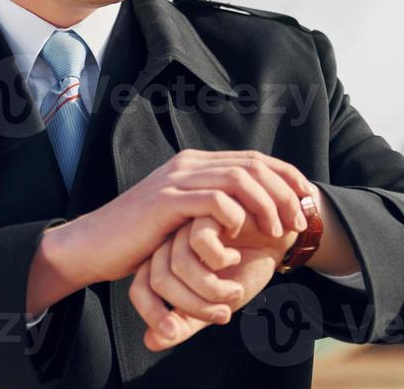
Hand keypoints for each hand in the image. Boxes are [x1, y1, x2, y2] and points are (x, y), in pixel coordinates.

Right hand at [27, 149, 313, 315]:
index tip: (308, 203)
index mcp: (196, 165)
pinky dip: (236, 215)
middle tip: (299, 222)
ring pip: (238, 179)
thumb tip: (252, 215)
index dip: (287, 177)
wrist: (95, 245)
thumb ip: (211, 208)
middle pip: (253, 165)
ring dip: (266, 205)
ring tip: (278, 232)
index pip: (255, 160)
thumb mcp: (183, 218)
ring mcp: (177, 180)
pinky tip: (244, 235)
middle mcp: (189, 165)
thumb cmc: (141, 239)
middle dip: (284, 192)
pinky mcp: (166, 202)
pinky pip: (213, 200)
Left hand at [130, 215, 298, 351]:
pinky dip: (222, 260)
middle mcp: (170, 242)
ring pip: (180, 265)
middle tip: (223, 314)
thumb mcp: (216, 303)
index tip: (175, 331)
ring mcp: (186, 223)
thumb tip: (151, 341)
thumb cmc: (248, 266)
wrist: (279, 237)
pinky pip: (200, 242)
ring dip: (214, 290)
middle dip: (194, 307)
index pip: (140, 289)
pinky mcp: (205, 206)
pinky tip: (236, 254)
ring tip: (236, 289)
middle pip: (160, 281)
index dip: (152, 314)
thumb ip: (186, 321)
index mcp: (166, 263)